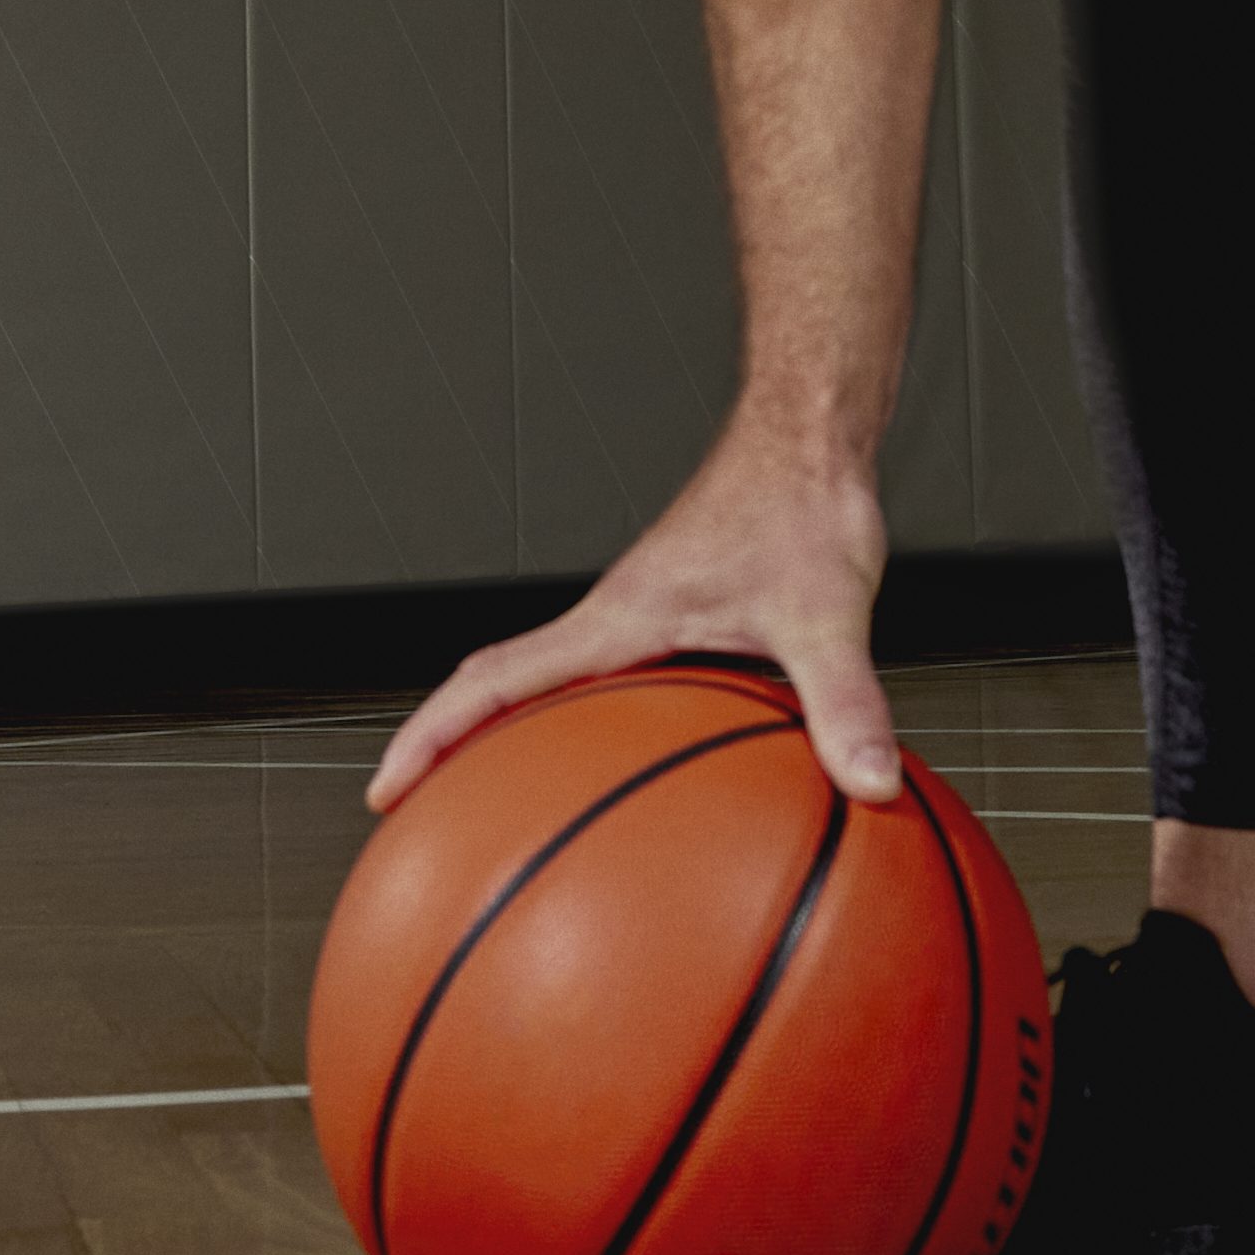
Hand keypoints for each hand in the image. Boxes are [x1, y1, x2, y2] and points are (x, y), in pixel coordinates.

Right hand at [365, 427, 900, 810]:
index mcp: (619, 618)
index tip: (385, 790)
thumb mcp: (828, 610)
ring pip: (552, 689)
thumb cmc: (801, 499)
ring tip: (507, 821)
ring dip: (516, 744)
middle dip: (449, 752)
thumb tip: (869, 786)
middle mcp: (615, 620)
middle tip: (416, 821)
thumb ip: (846, 701)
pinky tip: (656, 781)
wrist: (811, 433)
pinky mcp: (675, 622)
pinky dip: (601, 735)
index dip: (432, 735)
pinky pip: (613, 688)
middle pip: (501, 690)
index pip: (495, 678)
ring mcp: (640, 620)